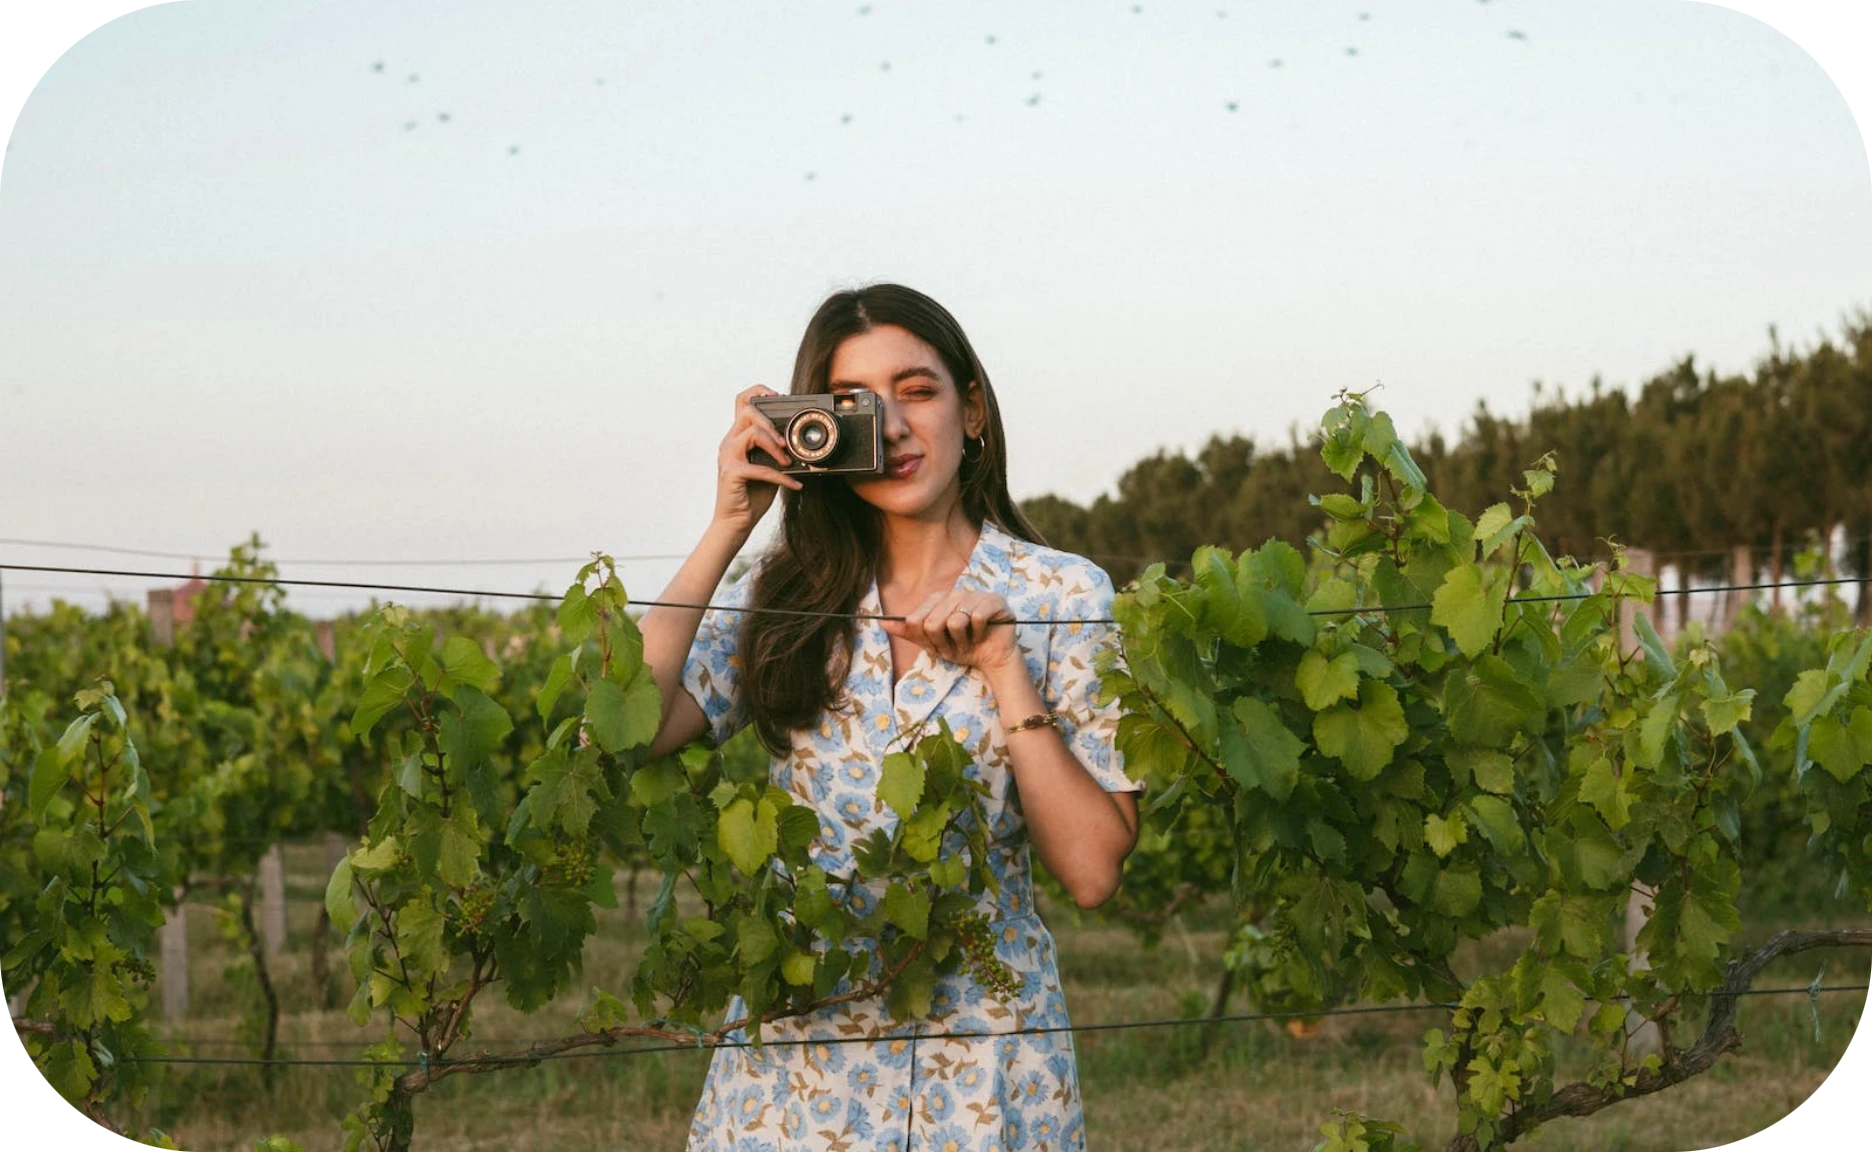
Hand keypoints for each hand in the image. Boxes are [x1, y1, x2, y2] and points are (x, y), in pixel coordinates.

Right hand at [712, 385, 803, 537]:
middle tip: (785, 443)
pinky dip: (782, 477)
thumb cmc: (752, 495)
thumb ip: (776, 452)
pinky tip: (795, 485)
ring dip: (775, 445)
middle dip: (771, 423)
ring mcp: (727, 457)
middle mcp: (729, 443)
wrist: (736, 522)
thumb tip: (799, 443)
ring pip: (752, 433)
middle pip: (747, 411)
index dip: (758, 391)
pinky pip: (760, 468)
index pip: (741, 402)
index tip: (778, 396)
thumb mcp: (768, 467)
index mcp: (737, 438)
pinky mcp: (731, 473)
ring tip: (788, 462)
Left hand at [880, 588, 1019, 674]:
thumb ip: (908, 631)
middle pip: (933, 621)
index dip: (926, 639)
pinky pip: (977, 618)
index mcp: (939, 599)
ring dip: (961, 642)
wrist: (991, 659)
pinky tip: (981, 636)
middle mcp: (956, 592)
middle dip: (942, 643)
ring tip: (968, 643)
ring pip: (955, 621)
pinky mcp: (995, 601)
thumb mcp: (931, 642)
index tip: (938, 646)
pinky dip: (977, 635)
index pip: (916, 618)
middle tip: (954, 648)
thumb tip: (881, 623)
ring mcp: (976, 594)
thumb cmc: (962, 648)